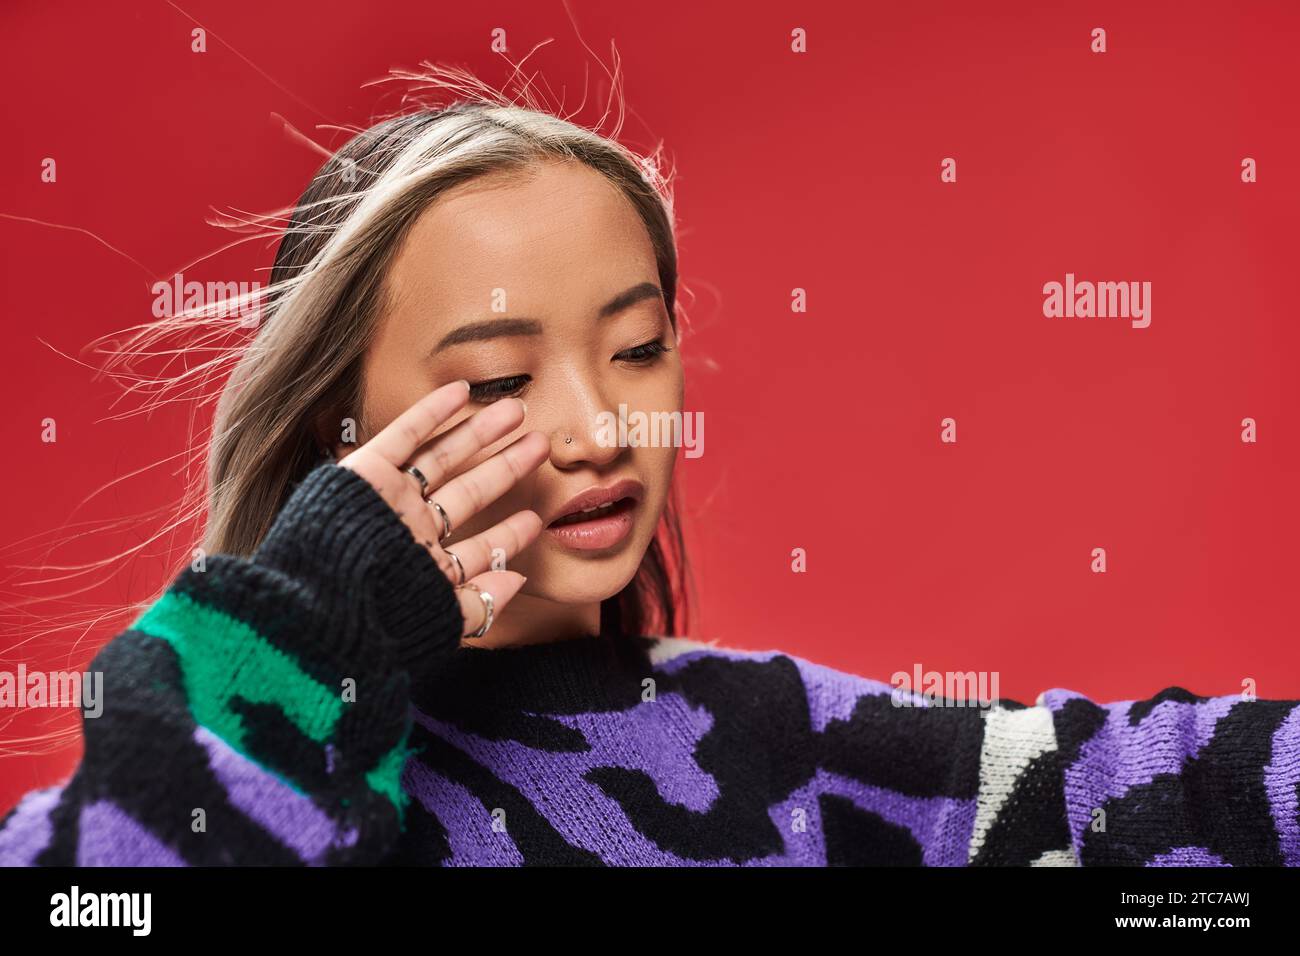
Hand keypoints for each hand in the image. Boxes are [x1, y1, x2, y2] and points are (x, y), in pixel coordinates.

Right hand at [336, 380, 546, 639]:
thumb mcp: (439, 621)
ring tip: (517, 411)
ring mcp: (389, 500)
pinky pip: (403, 435)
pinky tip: (461, 391)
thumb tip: (518, 582)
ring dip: (480, 433)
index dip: (506, 533)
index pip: (476, 547)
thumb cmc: (378, 621)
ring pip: (443, 459)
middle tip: (541, 445)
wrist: (320, 605)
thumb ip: (480, 604)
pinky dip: (431, 412)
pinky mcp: (365, 473)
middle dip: (506, 468)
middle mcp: (410, 530)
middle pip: (469, 492)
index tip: (536, 518)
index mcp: (426, 566)